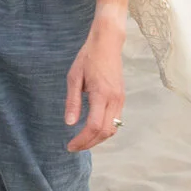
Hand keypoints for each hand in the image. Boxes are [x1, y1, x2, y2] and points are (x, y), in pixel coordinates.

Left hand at [63, 11, 126, 152]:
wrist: (108, 43)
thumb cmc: (88, 57)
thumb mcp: (74, 77)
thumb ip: (72, 101)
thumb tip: (69, 123)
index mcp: (101, 94)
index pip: (94, 126)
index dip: (82, 140)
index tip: (69, 145)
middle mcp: (114, 100)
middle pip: (105, 132)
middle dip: (89, 143)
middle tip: (74, 147)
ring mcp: (120, 99)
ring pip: (112, 129)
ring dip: (97, 139)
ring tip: (82, 141)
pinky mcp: (121, 98)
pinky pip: (115, 121)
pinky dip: (104, 130)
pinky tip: (92, 129)